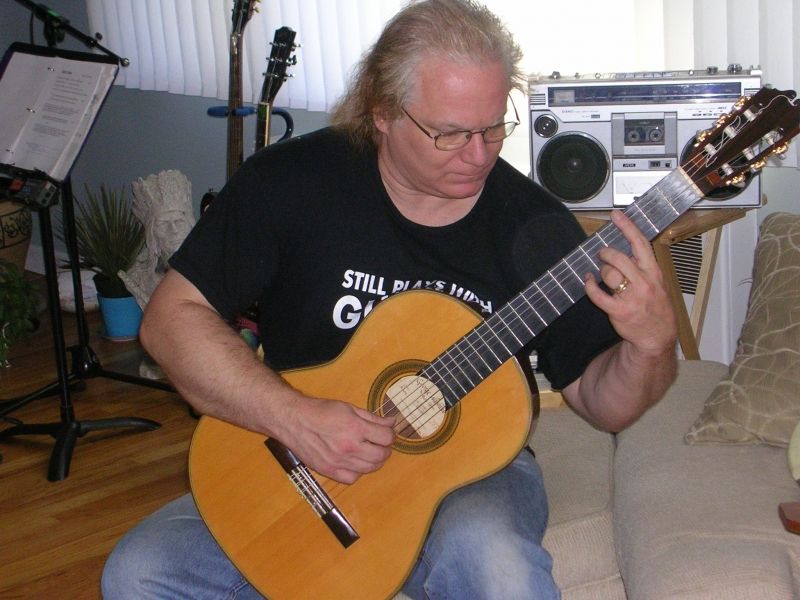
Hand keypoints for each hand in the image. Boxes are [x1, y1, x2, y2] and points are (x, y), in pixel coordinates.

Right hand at [283, 396, 395, 483]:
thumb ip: (372, 418)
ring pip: (369, 468)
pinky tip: (354, 463)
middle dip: (385, 450)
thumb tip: (391, 423)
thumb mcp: (349, 408)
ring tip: (370, 453)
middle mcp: (350, 447)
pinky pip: (352, 479)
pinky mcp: (328, 470)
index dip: (390, 435)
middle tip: (380, 444)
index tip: (386, 434)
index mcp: (356, 428)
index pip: (386, 437)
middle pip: (381, 455)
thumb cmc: (321, 411)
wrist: (294, 420)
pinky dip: (357, 472)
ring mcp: (339, 461)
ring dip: (374, 461)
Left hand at [584, 210, 676, 356]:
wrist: (657, 336)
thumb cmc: (656, 308)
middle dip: (606, 253)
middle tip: (602, 254)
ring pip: (609, 274)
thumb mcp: (658, 284)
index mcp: (653, 272)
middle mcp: (643, 282)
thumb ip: (643, 267)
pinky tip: (588, 281)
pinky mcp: (618, 310)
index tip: (616, 215)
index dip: (627, 227)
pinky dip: (589, 286)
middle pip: (619, 258)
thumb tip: (626, 251)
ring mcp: (631, 297)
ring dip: (601, 271)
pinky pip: (598, 294)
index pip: (640, 244)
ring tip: (601, 273)